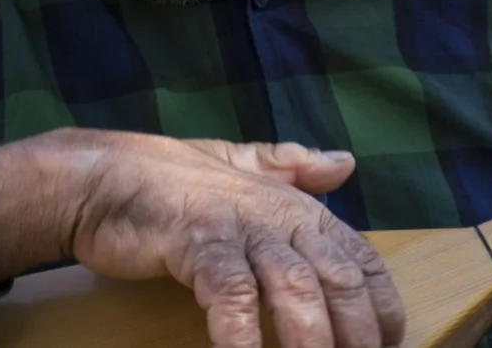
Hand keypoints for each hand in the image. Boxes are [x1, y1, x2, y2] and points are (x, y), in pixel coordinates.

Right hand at [0, 128, 404, 347]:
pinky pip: (229, 293)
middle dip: (356, 333)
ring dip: (311, 338)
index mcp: (297, 206)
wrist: (102, 174)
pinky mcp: (196, 242)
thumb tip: (345, 162)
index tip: (389, 347)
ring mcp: (239, 227)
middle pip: (338, 280)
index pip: (360, 260)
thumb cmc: (171, 181)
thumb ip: (292, 168)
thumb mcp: (240, 167)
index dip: (381, 308)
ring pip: (294, 287)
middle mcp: (278, 214)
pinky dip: (241, 332)